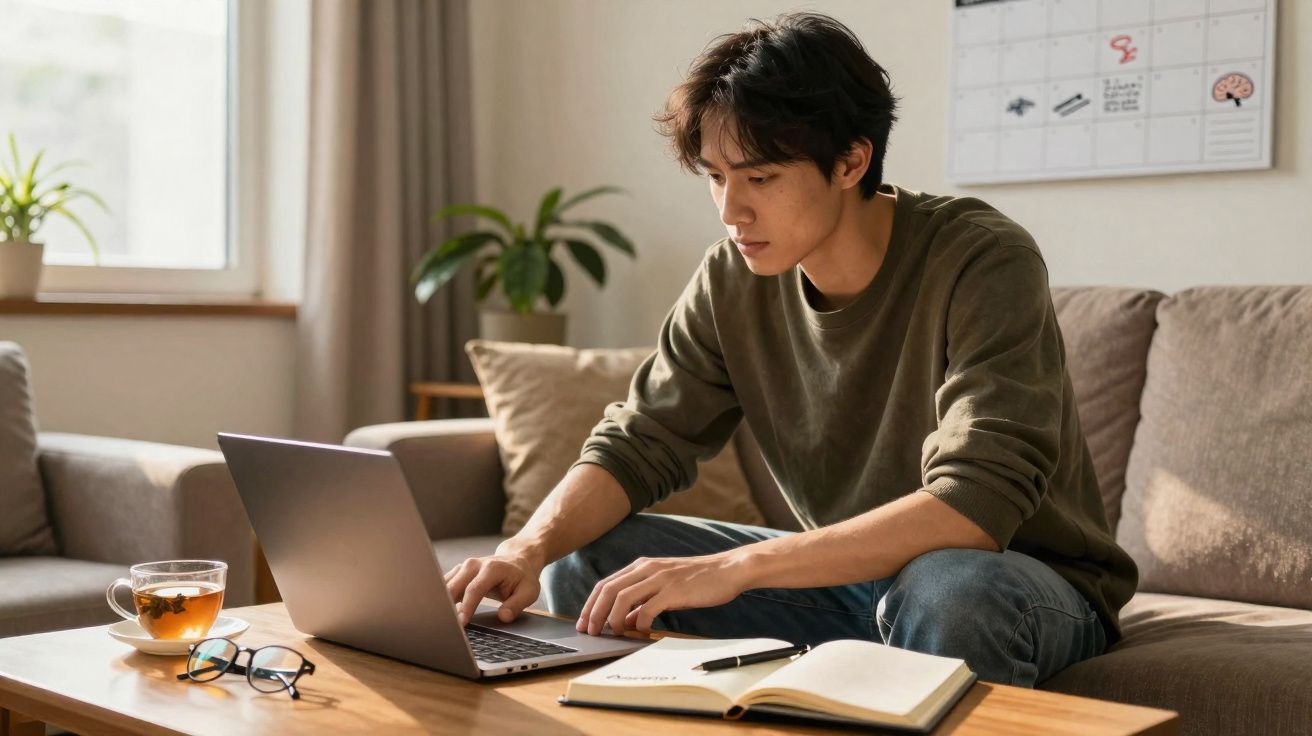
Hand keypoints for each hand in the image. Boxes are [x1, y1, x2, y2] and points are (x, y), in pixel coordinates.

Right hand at [443, 548, 542, 625]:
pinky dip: (441, 599)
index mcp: (492, 568)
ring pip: (445, 585)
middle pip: (454, 586)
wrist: (517, 560)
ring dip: (441, 602)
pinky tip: (441, 613)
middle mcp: (474, 564)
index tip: (461, 623)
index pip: (474, 589)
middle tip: (446, 626)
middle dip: (447, 606)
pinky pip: (444, 585)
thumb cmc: (522, 578)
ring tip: (439, 621)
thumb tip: (504, 617)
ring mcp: (463, 567)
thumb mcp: (529, 592)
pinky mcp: (458, 572)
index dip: (467, 607)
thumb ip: (516, 605)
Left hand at [577, 552, 750, 635]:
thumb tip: (626, 620)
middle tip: (589, 632)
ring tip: (611, 633)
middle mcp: (647, 568)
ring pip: (622, 597)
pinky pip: (648, 607)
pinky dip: (640, 622)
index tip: (584, 623)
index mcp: (642, 566)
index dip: (590, 604)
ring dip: (611, 618)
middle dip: (594, 612)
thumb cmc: (698, 580)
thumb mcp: (665, 587)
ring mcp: (660, 578)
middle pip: (608, 590)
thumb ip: (644, 600)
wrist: (728, 570)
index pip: (606, 584)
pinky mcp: (674, 590)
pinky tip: (642, 631)